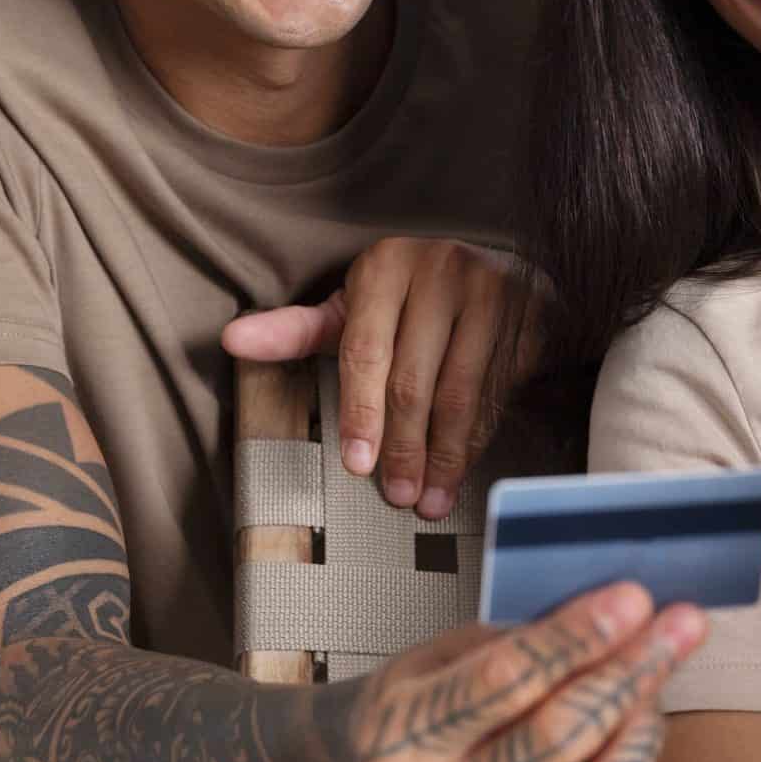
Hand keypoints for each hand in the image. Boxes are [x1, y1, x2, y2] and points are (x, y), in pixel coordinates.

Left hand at [222, 237, 536, 518]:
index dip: (361, 413)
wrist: (495, 263)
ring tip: (430, 498)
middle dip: (404, 446)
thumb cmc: (408, 294)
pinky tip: (462, 468)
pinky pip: (497, 390)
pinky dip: (478, 437)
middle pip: (414, 379)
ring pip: (460, 391)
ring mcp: (490, 291)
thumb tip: (232, 340)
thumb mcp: (353, 306)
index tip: (358, 465)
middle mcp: (439, 270)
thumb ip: (297, 330)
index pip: (366, 351)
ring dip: (444, 454)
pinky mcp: (528, 315)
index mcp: (385, 265)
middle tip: (397, 495)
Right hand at [347, 582, 706, 761]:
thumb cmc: (432, 702)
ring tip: (650, 686)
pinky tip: (632, 738)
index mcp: (403, 738)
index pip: (506, 679)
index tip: (634, 599)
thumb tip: (624, 617)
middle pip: (560, 736)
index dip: (578, 637)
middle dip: (631, 672)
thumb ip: (523, 640)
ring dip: (642, 727)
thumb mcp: (449, 651)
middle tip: (679, 626)